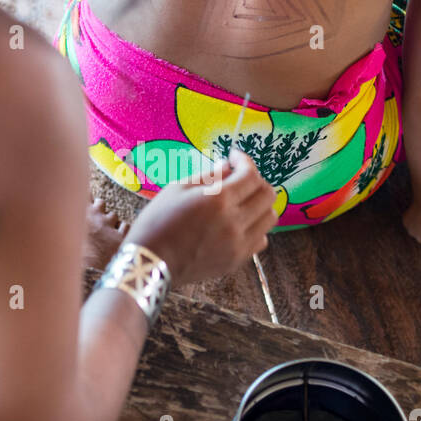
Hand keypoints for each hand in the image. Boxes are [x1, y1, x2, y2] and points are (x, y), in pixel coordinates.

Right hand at [124, 149, 277, 286]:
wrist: (150, 263)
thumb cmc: (157, 222)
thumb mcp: (178, 189)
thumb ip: (208, 175)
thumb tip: (228, 166)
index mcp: (219, 200)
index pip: (251, 175)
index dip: (245, 161)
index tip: (234, 157)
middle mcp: (235, 222)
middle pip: (267, 195)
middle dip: (256, 180)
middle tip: (239, 178)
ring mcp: (238, 244)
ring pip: (269, 218)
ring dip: (259, 204)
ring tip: (241, 202)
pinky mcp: (236, 260)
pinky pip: (261, 240)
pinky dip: (256, 228)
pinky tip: (238, 224)